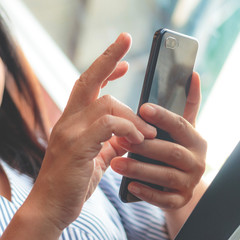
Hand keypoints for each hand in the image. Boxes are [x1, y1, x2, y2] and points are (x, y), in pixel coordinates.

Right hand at [18, 33, 156, 233]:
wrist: (51, 207)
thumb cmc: (73, 181)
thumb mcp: (96, 158)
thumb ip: (109, 144)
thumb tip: (127, 135)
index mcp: (73, 121)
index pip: (87, 86)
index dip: (104, 69)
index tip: (123, 62)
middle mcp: (69, 120)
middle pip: (88, 80)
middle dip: (107, 57)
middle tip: (126, 40)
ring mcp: (70, 131)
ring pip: (106, 104)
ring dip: (132, 116)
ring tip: (147, 133)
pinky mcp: (76, 146)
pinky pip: (107, 125)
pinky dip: (127, 129)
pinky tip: (137, 140)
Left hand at [111, 72, 206, 208]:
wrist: (178, 181)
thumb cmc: (174, 147)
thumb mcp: (180, 128)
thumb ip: (186, 104)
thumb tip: (191, 75)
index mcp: (195, 139)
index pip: (180, 124)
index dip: (162, 116)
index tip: (142, 108)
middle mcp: (197, 160)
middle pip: (172, 151)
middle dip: (145, 146)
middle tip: (121, 140)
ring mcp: (190, 182)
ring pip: (166, 176)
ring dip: (140, 169)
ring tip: (116, 164)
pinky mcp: (180, 199)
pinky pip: (164, 199)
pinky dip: (147, 192)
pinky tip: (130, 185)